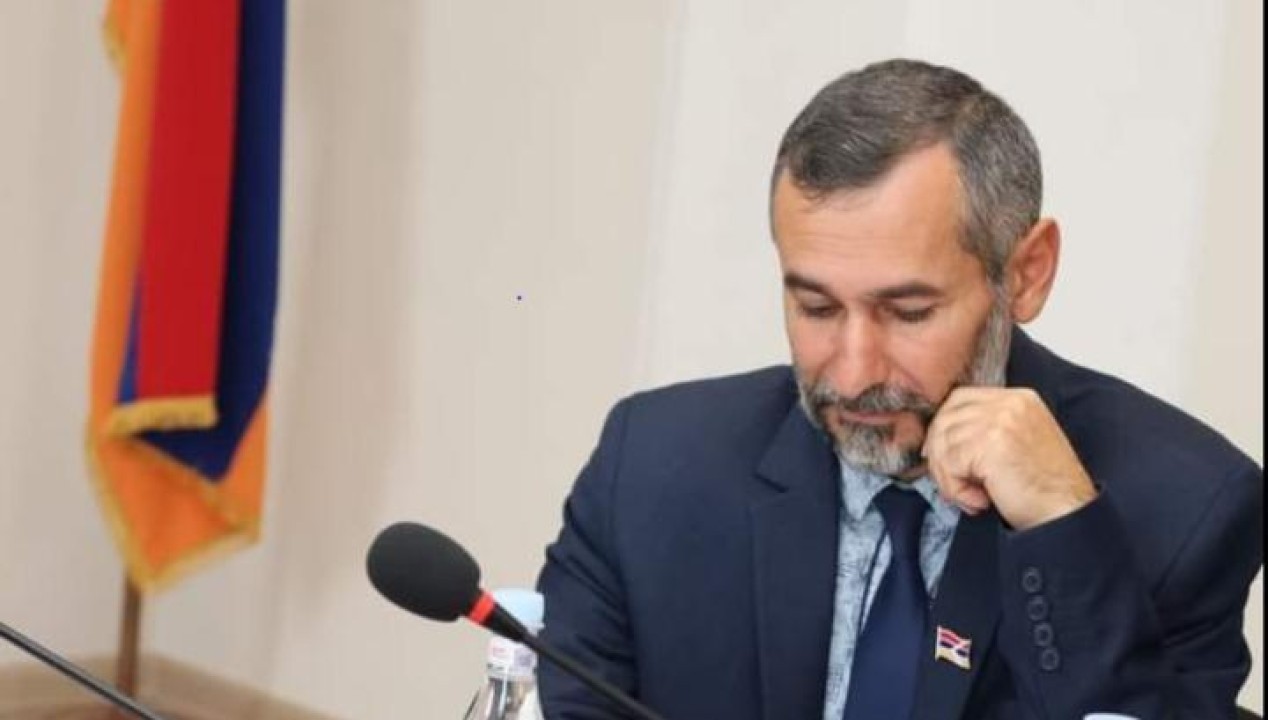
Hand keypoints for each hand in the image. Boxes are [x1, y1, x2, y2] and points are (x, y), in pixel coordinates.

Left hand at [921, 387, 1097, 530]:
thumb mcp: (1019, 443)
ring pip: (942, 442)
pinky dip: (955, 488)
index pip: (960, 399)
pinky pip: (948, 463)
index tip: (944, 455)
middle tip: (955, 483)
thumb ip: (986, 430)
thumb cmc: (1045, 489)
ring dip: (949, 477)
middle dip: (940, 453)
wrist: (1067, 514)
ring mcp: (999, 420)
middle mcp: (1009, 403)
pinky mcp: (989, 443)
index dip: (945, 427)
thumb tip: (939, 437)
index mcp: (1018, 399)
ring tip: (974, 496)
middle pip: (946, 417)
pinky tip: (980, 500)